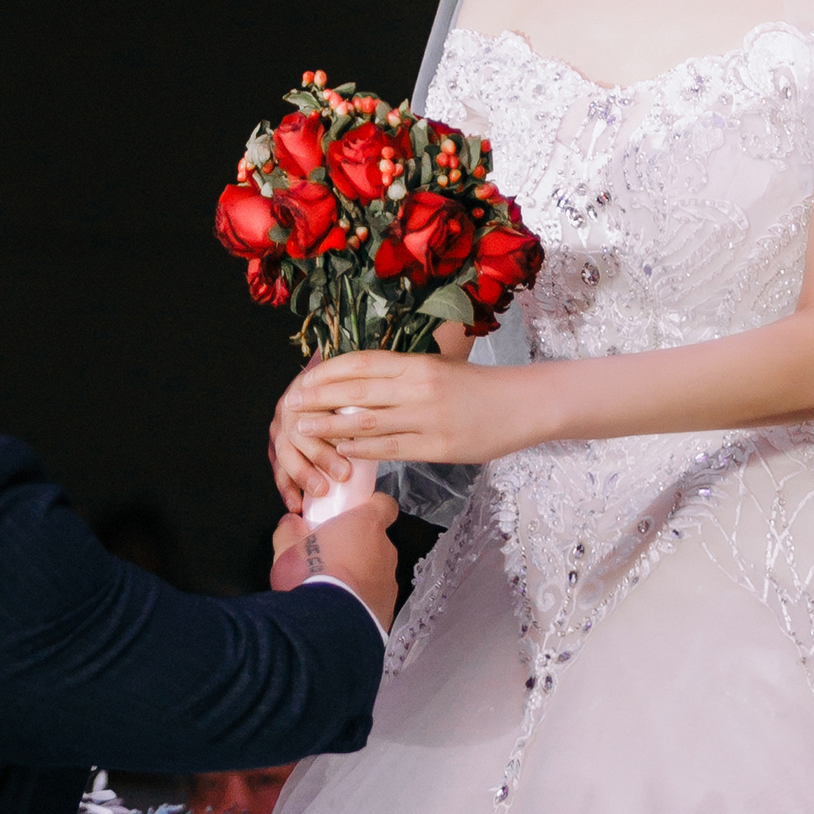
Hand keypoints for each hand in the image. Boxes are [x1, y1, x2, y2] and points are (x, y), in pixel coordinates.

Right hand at [270, 491, 398, 631]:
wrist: (324, 624)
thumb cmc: (309, 576)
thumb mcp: (287, 547)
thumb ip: (290, 529)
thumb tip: (291, 523)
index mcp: (366, 525)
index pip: (384, 505)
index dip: (371, 508)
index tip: (354, 516)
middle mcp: (385, 550)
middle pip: (377, 540)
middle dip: (358, 546)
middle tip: (332, 555)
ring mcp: (389, 581)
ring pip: (377, 569)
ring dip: (360, 573)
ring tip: (335, 586)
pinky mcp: (388, 608)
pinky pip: (375, 596)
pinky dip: (362, 598)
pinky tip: (342, 607)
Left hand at [273, 349, 526, 491]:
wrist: (520, 405)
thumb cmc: (477, 387)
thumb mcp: (439, 369)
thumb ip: (404, 376)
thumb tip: (362, 383)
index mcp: (417, 364)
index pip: (362, 363)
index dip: (329, 371)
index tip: (305, 377)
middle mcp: (418, 387)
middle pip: (357, 390)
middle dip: (320, 398)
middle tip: (292, 403)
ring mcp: (426, 418)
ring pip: (368, 421)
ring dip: (331, 425)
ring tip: (305, 429)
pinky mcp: (437, 447)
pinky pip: (391, 448)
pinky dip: (362, 448)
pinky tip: (341, 450)